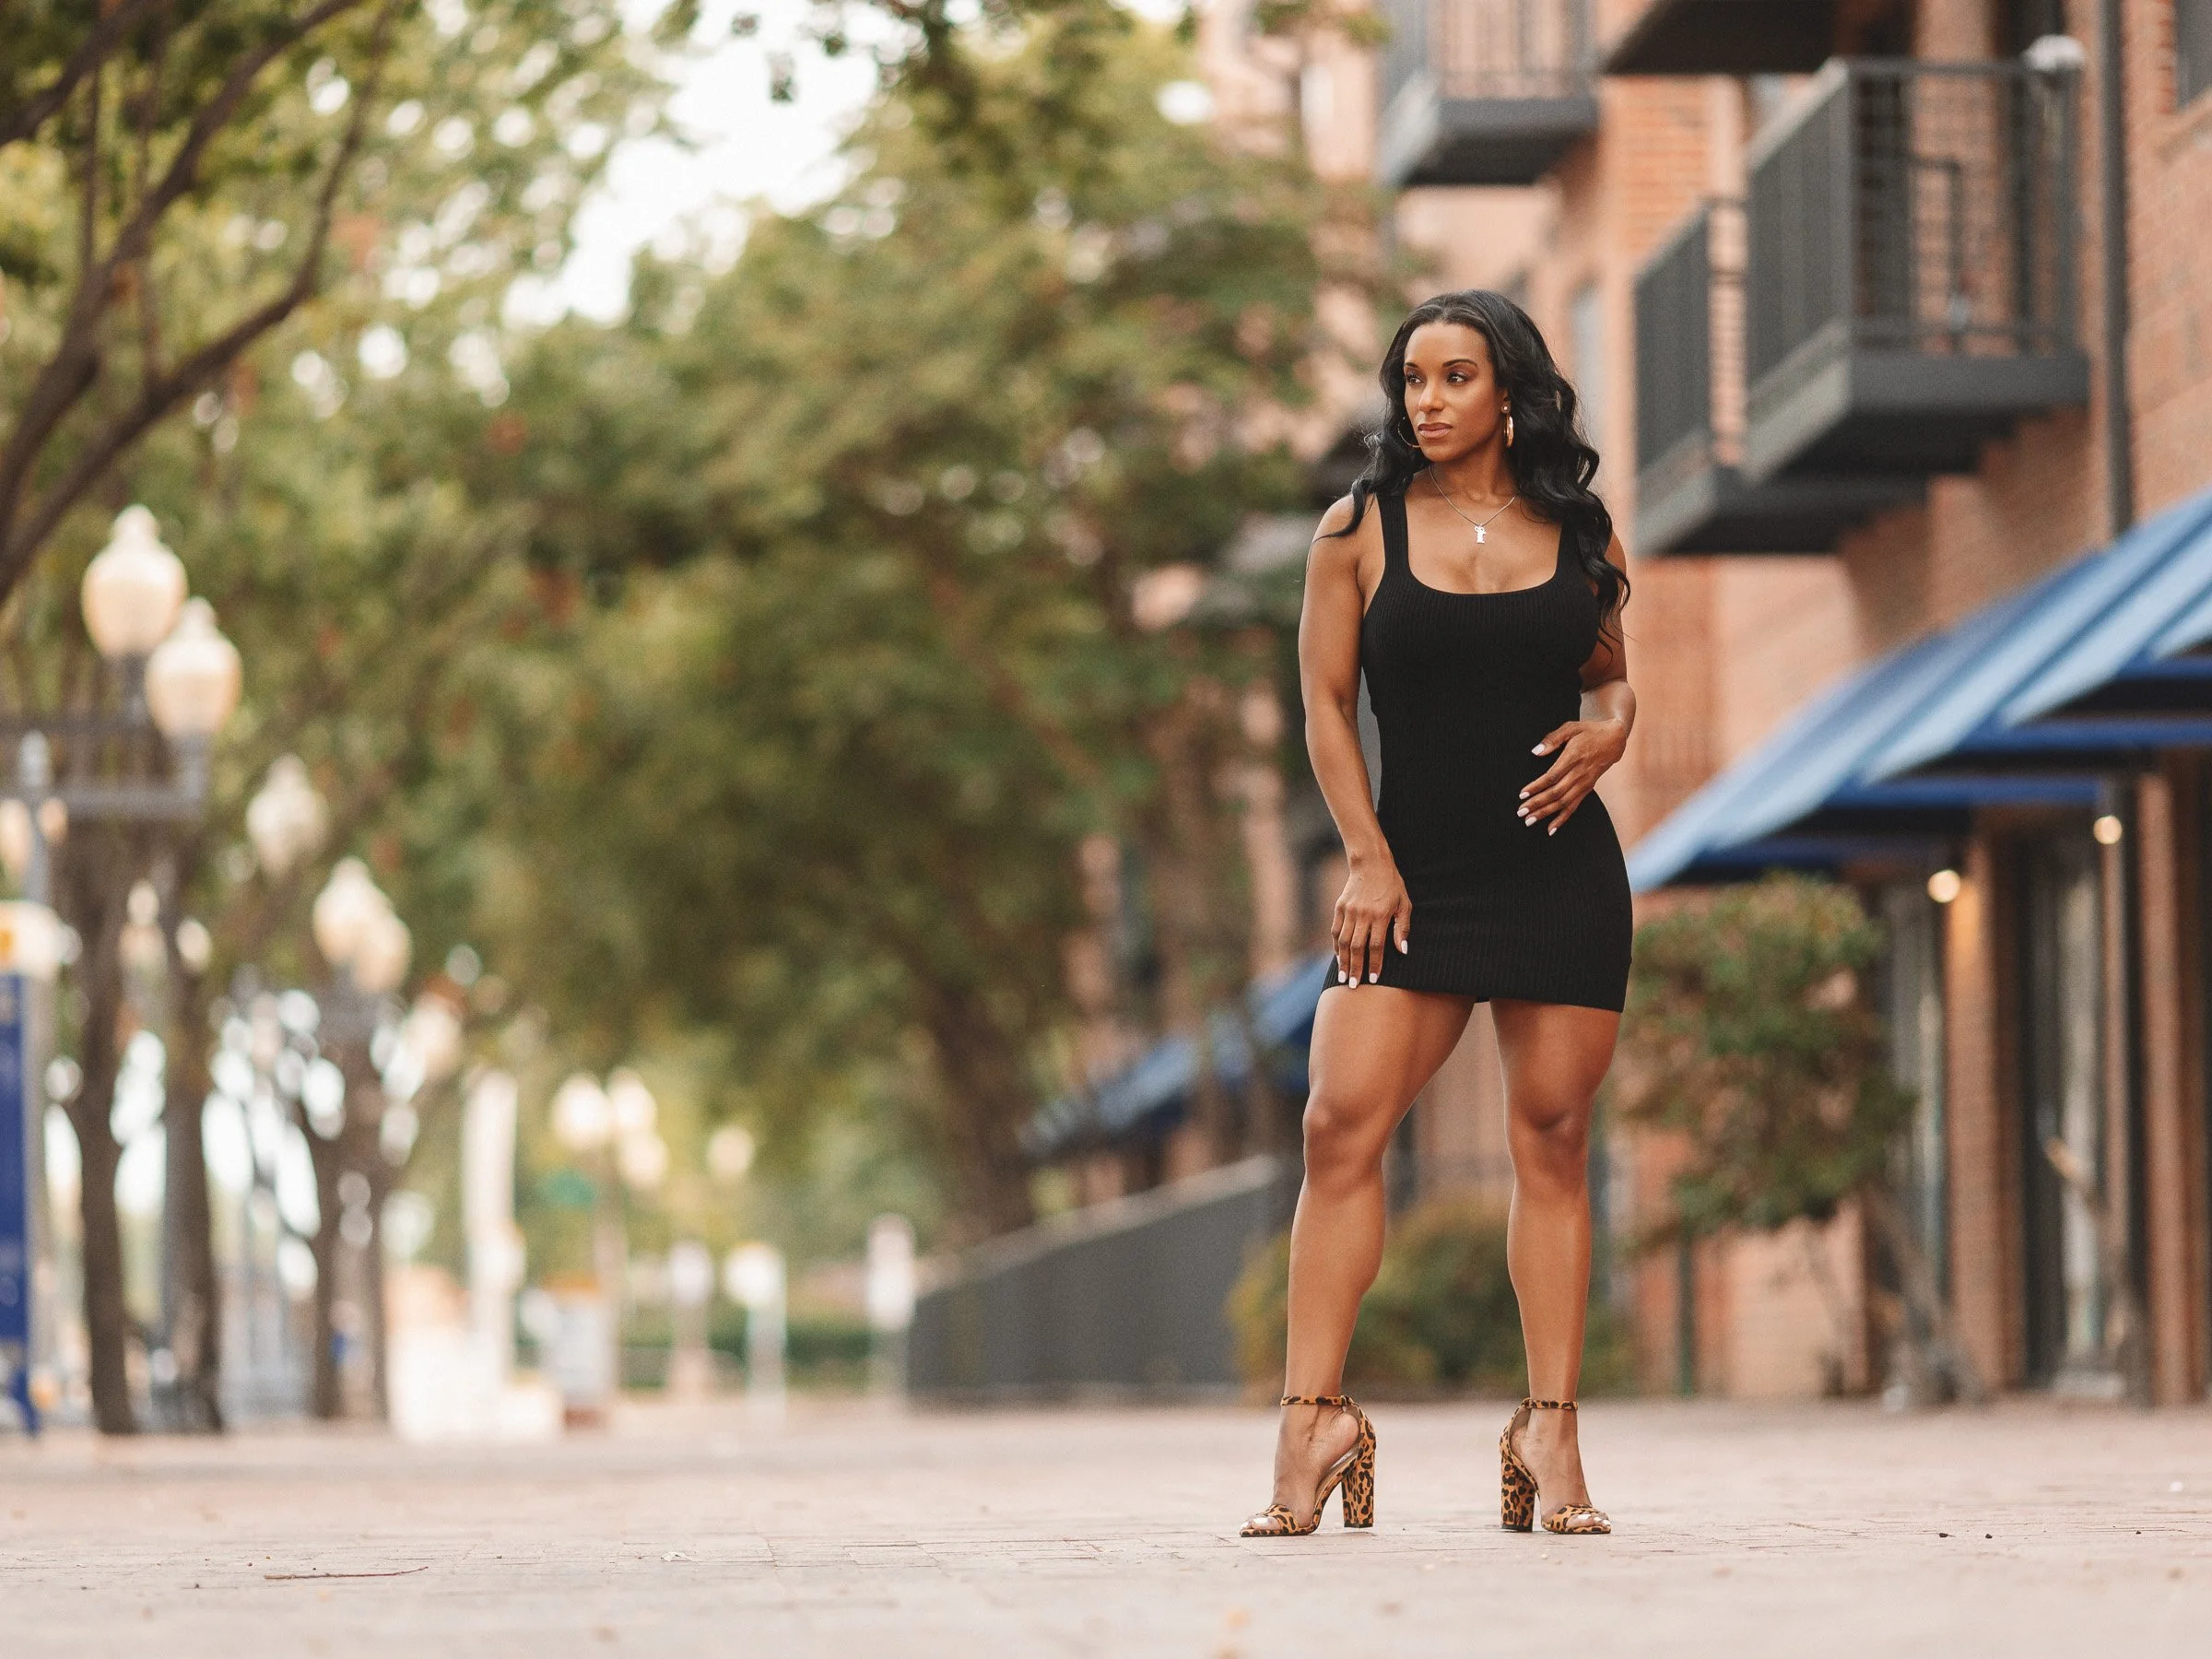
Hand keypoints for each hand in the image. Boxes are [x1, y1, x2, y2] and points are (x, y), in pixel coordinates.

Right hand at [1332, 858, 1411, 985]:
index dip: (1374, 964)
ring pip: (1343, 941)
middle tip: (1353, 986)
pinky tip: (1338, 957)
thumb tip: (1403, 951)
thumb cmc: (1392, 885)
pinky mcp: (1339, 907)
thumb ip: (1403, 928)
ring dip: (1343, 961)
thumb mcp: (1404, 904)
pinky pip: (1335, 930)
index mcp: (1380, 915)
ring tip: (1343, 977)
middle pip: (1356, 947)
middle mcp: (1362, 915)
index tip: (1373, 980)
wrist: (1371, 863)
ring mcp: (1349, 911)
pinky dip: (1335, 945)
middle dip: (1355, 968)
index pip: (1376, 946)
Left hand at [1519, 716, 1627, 834]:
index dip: (1537, 786)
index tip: (1522, 794)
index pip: (1552, 776)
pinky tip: (1551, 828)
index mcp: (1574, 757)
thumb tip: (1536, 751)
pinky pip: (1574, 806)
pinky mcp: (1588, 788)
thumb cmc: (1589, 731)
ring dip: (1546, 813)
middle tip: (1521, 812)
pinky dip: (1562, 818)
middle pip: (1556, 793)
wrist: (1614, 739)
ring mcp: (1585, 783)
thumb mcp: (1571, 727)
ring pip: (1564, 802)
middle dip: (1537, 804)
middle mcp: (1580, 773)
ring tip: (1529, 820)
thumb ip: (1553, 739)